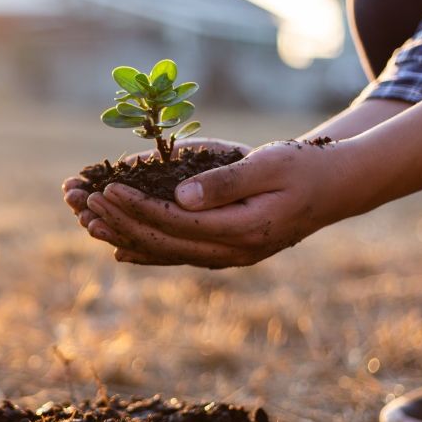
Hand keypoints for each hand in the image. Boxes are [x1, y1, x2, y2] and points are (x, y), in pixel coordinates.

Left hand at [83, 140, 360, 267]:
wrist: (336, 188)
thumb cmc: (304, 167)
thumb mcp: (269, 164)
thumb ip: (225, 182)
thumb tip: (180, 197)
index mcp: (244, 231)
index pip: (177, 222)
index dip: (138, 207)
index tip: (107, 189)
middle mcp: (233, 252)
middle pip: (163, 241)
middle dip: (120, 222)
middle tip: (84, 204)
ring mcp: (230, 256)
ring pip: (167, 252)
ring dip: (126, 238)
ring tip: (88, 225)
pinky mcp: (226, 251)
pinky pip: (179, 254)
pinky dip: (148, 251)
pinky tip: (120, 248)